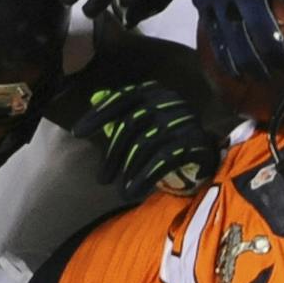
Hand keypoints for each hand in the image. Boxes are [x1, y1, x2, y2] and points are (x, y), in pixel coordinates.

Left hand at [72, 80, 220, 196]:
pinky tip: (134, 191)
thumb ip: (121, 112)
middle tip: (102, 178)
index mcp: (154, 91)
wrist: (206, 152)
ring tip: (120, 190)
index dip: (98, 115)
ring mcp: (184, 119)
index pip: (120, 98)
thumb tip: (94, 98)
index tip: (78, 133)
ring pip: (146, 143)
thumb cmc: (167, 135)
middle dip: (113, 154)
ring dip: (129, 170)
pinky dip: (145, 177)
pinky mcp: (194, 141)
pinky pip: (163, 160)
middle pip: (131, 124)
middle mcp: (169, 100)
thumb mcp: (144, 121)